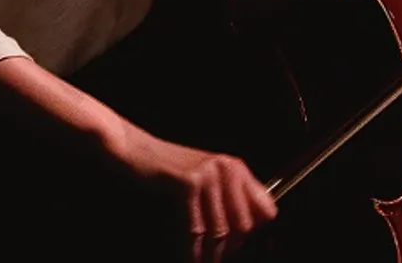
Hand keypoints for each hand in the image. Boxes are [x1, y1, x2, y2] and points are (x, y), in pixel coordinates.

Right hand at [112, 120, 277, 257]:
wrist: (135, 150)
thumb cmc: (168, 169)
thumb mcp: (206, 178)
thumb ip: (227, 200)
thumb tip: (246, 235)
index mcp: (235, 167)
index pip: (267, 210)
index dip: (256, 233)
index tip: (241, 248)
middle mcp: (227, 168)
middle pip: (244, 226)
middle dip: (230, 248)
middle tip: (215, 256)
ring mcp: (208, 174)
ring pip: (221, 232)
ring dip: (210, 254)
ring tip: (202, 259)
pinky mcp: (188, 183)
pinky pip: (196, 230)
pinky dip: (191, 250)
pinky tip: (188, 255)